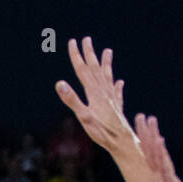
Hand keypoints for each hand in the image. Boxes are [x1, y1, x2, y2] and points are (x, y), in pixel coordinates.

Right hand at [55, 37, 137, 157]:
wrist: (123, 142)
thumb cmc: (103, 132)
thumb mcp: (84, 116)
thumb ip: (72, 99)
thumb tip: (59, 83)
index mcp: (94, 93)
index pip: (83, 70)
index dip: (77, 56)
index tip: (72, 42)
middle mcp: (104, 92)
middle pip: (96, 69)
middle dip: (90, 54)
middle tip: (87, 39)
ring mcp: (112, 99)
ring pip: (108, 77)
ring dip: (106, 64)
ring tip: (108, 52)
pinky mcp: (117, 109)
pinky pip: (117, 93)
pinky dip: (117, 86)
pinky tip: (120, 82)